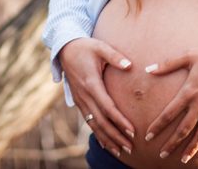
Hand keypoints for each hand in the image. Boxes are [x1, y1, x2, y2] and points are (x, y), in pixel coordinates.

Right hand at [58, 37, 135, 157]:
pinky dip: (98, 133)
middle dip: (116, 136)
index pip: (107, 107)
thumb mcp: (100, 47)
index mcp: (91, 83)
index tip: (132, 131)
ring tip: (120, 151)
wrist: (64, 48)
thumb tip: (130, 65)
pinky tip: (106, 144)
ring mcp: (80, 100)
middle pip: (101, 121)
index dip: (120, 120)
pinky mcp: (79, 101)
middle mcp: (84, 95)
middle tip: (130, 148)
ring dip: (107, 139)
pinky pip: (88, 121)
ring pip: (94, 124)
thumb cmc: (85, 47)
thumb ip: (115, 56)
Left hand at [143, 43, 197, 162]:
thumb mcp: (189, 55)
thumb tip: (148, 69)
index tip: (148, 136)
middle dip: (171, 143)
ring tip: (183, 159)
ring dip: (192, 148)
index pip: (169, 113)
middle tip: (162, 155)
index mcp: (189, 92)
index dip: (157, 126)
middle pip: (183, 129)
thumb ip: (167, 64)